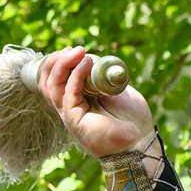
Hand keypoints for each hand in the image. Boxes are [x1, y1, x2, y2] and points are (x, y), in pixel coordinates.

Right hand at [38, 47, 157, 158]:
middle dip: (56, 61)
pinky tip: (87, 64)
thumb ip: (102, 77)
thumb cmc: (132, 119)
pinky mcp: (74, 120)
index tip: (74, 50)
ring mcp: (70, 115)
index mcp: (77, 100)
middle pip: (49, 82)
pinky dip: (76, 76)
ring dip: (63, 65)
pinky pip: (68, 94)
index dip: (59, 63)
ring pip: (53, 87)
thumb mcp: (116, 89)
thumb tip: (92, 60)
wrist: (141, 141)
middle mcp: (69, 107)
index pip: (56, 79)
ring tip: (79, 52)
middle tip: (73, 49)